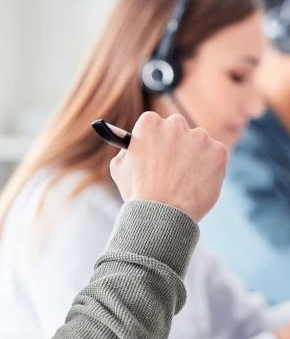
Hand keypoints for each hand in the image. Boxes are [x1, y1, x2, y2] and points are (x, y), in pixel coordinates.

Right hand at [110, 111, 227, 221]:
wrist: (162, 216)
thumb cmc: (138, 194)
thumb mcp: (120, 168)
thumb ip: (127, 150)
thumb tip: (132, 144)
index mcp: (149, 123)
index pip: (153, 122)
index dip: (154, 139)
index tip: (155, 149)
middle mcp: (175, 124)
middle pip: (177, 128)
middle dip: (175, 143)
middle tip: (172, 164)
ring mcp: (199, 136)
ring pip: (198, 142)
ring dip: (193, 155)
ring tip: (184, 181)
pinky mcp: (218, 151)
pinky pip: (215, 156)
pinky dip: (209, 168)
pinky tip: (197, 184)